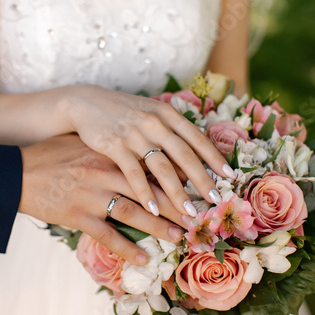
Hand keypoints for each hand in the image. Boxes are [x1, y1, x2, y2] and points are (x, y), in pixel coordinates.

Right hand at [18, 134, 187, 265]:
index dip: (173, 178)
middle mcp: (104, 174)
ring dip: (158, 227)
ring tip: (178, 236)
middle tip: (195, 216)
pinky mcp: (78, 217)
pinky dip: (127, 249)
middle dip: (175, 205)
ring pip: (134, 213)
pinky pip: (108, 237)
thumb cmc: (49, 156)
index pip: (148, 166)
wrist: (17, 173)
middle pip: (148, 191)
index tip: (192, 187)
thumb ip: (107, 148)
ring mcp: (91, 197)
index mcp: (108, 155)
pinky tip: (143, 259)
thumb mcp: (81, 144)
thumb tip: (132, 150)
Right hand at [62, 85, 233, 215]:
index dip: (214, 157)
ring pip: (162, 167)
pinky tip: (153, 209)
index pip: (197, 137)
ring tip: (189, 212)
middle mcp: (154, 122)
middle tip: (216, 200)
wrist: (85, 103)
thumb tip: (191, 157)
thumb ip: (170, 130)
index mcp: (166, 113)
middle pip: (184, 155)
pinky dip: (144, 192)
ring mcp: (134, 134)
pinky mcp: (114, 145)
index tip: (229, 175)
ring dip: (177, 192)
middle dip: (202, 180)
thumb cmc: (122, 112)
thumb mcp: (150, 113)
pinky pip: (133, 173)